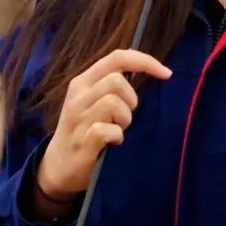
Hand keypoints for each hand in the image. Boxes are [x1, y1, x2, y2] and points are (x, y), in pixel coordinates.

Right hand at [37, 50, 171, 199]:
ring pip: (113, 103)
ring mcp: (77, 119)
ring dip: (124, 119)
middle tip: (124, 117)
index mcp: (83, 82)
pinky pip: (107, 130)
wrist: (58, 167)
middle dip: (131, 99)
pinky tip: (113, 143)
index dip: (144, 61)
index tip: (167, 73)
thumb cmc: (83, 130)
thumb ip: (112, 84)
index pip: (117, 57)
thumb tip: (145, 65)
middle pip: (116, 80)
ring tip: (117, 129)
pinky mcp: (81, 141)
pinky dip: (117, 137)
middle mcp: (78, 96)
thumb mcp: (93, 101)